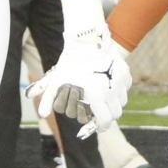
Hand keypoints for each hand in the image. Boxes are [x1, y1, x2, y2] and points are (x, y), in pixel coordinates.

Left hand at [27, 0, 130, 137]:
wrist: (86, 40)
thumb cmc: (70, 62)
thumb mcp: (57, 81)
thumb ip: (49, 99)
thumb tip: (42, 115)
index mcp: (96, 97)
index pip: (105, 121)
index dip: (102, 126)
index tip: (99, 126)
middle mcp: (111, 92)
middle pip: (116, 113)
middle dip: (109, 116)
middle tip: (101, 113)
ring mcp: (120, 82)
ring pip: (122, 101)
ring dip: (115, 104)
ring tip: (105, 99)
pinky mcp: (125, 73)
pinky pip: (125, 88)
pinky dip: (120, 90)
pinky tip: (110, 85)